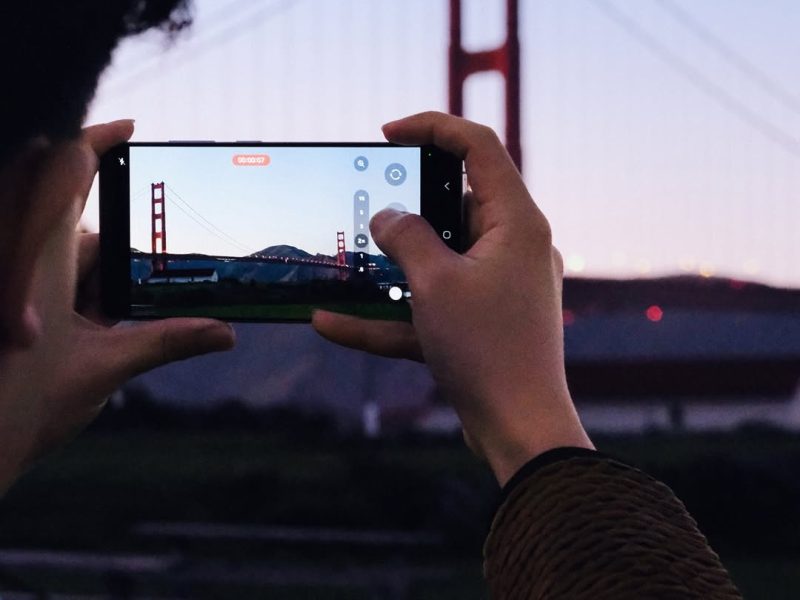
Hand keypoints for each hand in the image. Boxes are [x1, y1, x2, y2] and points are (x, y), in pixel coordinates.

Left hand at [0, 120, 234, 492]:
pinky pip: (67, 287)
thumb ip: (170, 341)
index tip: (131, 129)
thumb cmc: (23, 400)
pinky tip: (106, 331)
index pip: (67, 171)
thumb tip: (227, 332)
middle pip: (86, 228)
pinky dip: (93, 302)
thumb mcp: (109, 367)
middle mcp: (33, 261)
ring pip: (78, 263)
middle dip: (119, 253)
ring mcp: (29, 285)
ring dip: (107, 287)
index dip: (97, 140)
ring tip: (118, 326)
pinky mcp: (28, 308)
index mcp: (45, 255)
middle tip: (147, 285)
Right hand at [313, 112, 592, 485]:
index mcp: (516, 223)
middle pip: (454, 203)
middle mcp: (512, 248)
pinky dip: (390, 314)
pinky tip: (333, 324)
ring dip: (390, 265)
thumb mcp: (435, 283)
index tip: (386, 134)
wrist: (519, 430)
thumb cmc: (486, 350)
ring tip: (343, 260)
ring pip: (437, 260)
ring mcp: (497, 287)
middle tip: (362, 202)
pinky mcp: (481, 322)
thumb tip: (388, 217)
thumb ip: (406, 238)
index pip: (478, 148)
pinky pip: (431, 306)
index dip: (432, 128)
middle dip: (403, 205)